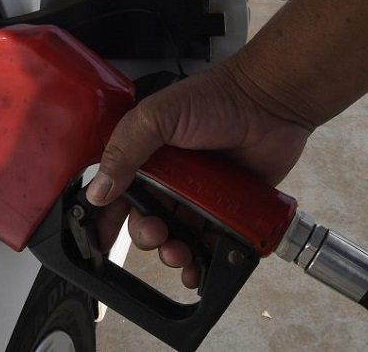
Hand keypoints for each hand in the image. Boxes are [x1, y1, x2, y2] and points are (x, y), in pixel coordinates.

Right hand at [87, 58, 310, 287]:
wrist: (269, 103)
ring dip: (173, 252)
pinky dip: (204, 258)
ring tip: (180, 253)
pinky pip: (211, 239)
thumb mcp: (157, 118)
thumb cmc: (214, 100)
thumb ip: (124, 151)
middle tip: (158, 234)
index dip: (107, 217)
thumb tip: (97, 192)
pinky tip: (201, 267)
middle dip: (147, 235)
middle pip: (146, 219)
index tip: (102, 240)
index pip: (117, 192)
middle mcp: (169, 177)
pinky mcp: (226, 207)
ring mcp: (198, 194)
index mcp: (145, 155)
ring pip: (177, 235)